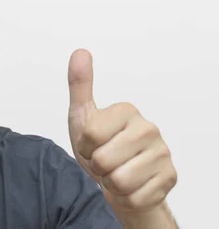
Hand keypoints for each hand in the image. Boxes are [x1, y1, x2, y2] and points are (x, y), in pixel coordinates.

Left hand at [67, 49, 176, 214]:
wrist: (119, 180)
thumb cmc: (100, 146)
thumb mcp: (83, 116)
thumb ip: (80, 85)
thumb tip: (80, 52)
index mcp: (127, 110)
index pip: (89, 135)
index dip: (84, 146)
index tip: (91, 143)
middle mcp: (149, 128)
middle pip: (103, 160)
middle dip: (97, 167)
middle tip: (104, 161)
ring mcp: (163, 153)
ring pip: (119, 181)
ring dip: (111, 184)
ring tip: (116, 172)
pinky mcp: (170, 178)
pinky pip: (134, 197)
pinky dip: (126, 197)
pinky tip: (131, 185)